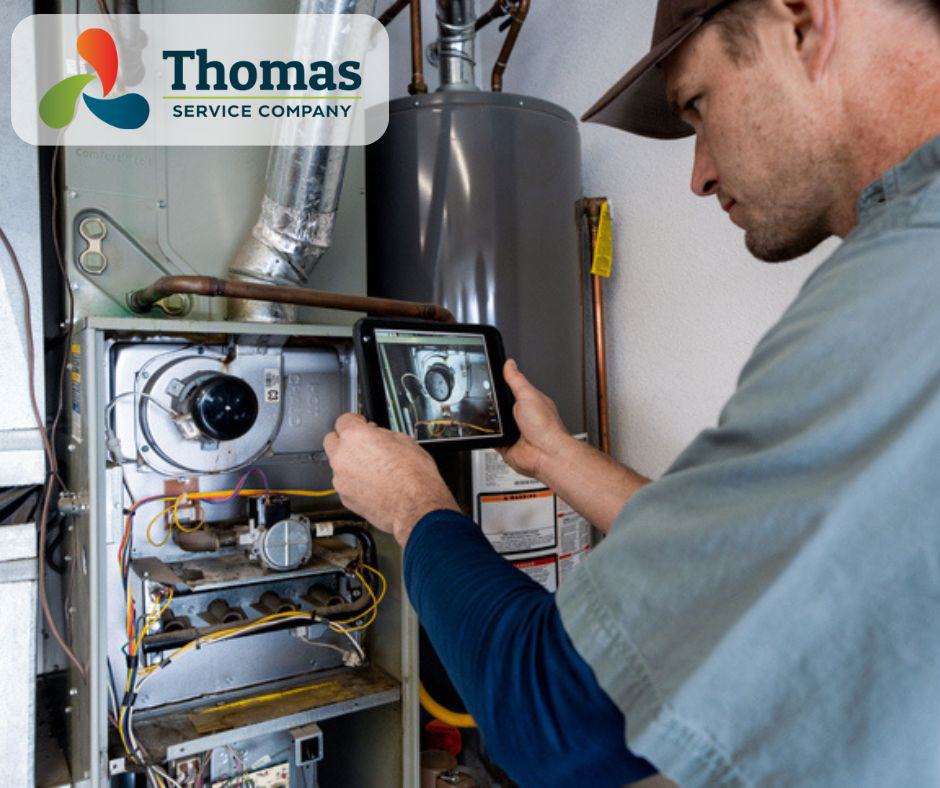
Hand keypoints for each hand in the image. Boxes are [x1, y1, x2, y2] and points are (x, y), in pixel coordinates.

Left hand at [323, 413, 459, 546]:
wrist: (416, 508)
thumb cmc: (414, 477)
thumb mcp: (405, 441)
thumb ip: (384, 435)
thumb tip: (379, 437)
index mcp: (355, 437)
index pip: (343, 420)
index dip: (355, 421)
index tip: (362, 425)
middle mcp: (342, 457)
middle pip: (331, 441)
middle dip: (345, 441)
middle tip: (364, 445)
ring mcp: (341, 480)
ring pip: (338, 465)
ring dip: (350, 463)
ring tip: (374, 469)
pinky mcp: (345, 499)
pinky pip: (345, 484)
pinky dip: (354, 483)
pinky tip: (374, 485)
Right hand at [499, 359, 570, 480]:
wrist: (545, 454)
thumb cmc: (546, 427)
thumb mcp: (528, 395)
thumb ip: (516, 380)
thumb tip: (510, 364)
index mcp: (529, 402)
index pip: (512, 389)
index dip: (501, 385)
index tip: (490, 380)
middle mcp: (522, 417)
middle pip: (500, 406)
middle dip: (493, 405)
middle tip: (490, 403)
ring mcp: (513, 431)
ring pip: (494, 422)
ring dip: (491, 422)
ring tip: (495, 420)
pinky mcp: (505, 444)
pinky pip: (490, 438)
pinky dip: (488, 436)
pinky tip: (492, 433)